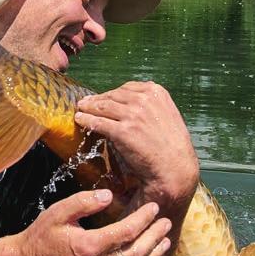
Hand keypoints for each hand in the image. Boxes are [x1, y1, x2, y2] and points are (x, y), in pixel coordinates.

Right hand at [0, 189, 171, 255]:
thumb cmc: (40, 236)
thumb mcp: (57, 212)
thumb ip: (83, 202)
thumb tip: (109, 195)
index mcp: (87, 246)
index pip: (125, 232)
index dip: (143, 219)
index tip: (154, 207)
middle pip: (135, 253)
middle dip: (154, 236)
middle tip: (166, 223)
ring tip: (166, 241)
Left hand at [74, 82, 198, 209]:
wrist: (174, 167)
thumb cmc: (172, 146)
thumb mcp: (167, 115)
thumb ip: (150, 106)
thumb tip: (130, 104)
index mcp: (156, 93)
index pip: (127, 88)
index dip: (111, 93)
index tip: (102, 97)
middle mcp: (144, 100)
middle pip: (112, 96)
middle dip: (97, 99)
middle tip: (85, 103)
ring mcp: (133, 115)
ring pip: (103, 107)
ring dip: (88, 108)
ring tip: (80, 110)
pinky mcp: (123, 131)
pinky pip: (98, 122)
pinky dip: (86, 120)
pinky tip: (80, 120)